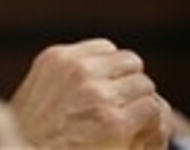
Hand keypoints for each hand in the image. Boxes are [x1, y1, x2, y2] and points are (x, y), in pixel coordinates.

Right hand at [10, 38, 169, 148]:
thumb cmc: (36, 137)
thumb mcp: (42, 92)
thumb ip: (70, 77)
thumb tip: (111, 76)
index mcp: (57, 59)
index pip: (107, 48)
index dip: (113, 73)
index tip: (110, 93)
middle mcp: (77, 70)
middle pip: (130, 63)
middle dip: (130, 87)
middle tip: (124, 112)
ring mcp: (97, 94)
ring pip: (145, 85)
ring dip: (142, 105)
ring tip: (131, 127)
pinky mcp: (115, 123)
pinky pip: (153, 109)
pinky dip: (151, 125)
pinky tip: (137, 139)